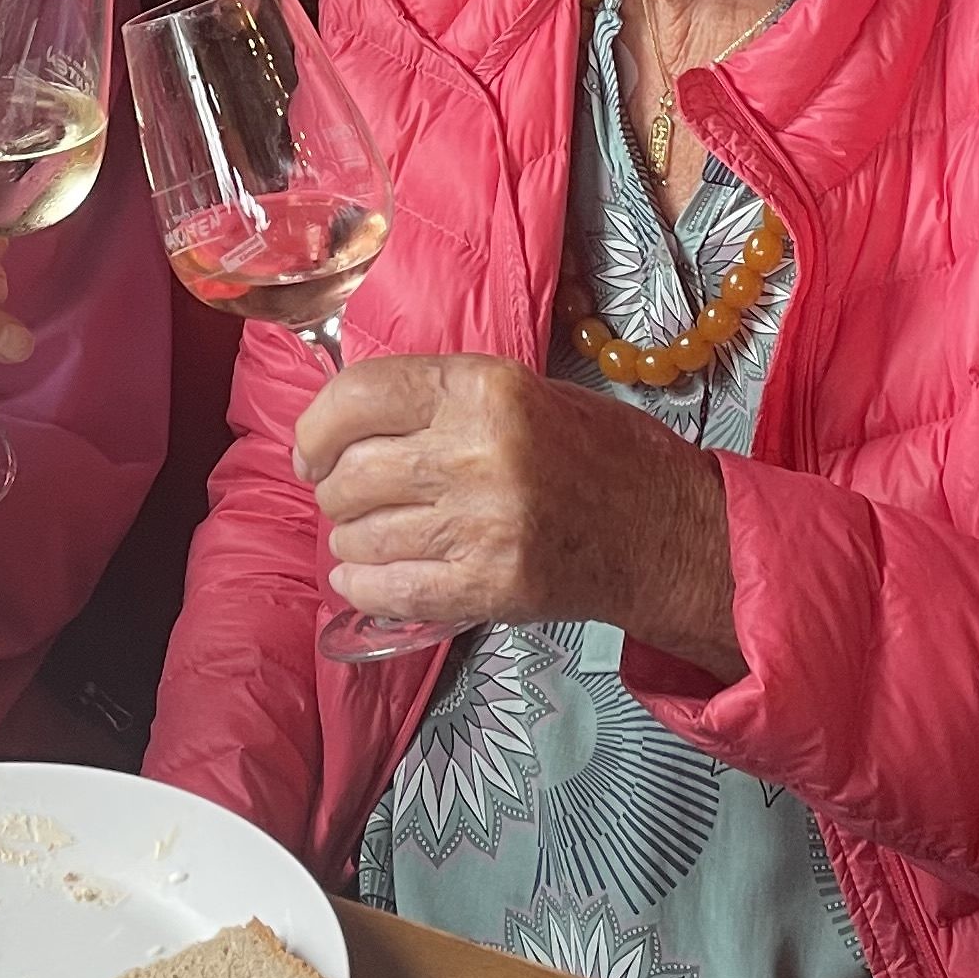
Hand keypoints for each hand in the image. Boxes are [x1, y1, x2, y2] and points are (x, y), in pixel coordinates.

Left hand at [292, 358, 746, 678]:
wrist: (665, 528)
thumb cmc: (591, 450)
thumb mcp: (515, 391)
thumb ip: (434, 400)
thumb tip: (340, 422)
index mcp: (483, 388)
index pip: (358, 396)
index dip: (316, 427)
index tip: (312, 449)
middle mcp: (477, 452)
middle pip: (349, 474)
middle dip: (333, 490)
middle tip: (350, 496)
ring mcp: (482, 525)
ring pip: (360, 535)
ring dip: (350, 540)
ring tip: (375, 534)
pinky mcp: (490, 586)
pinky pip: (388, 589)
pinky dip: (362, 584)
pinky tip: (366, 576)